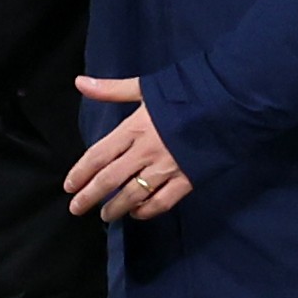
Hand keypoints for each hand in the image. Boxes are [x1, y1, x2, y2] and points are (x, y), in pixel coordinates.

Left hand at [65, 77, 193, 222]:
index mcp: (134, 128)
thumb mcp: (144, 88)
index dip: (80, 172)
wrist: (228, 103)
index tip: (69, 186)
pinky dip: (147, 211)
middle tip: (76, 208)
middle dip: (89, 196)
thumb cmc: (184, 94)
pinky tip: (137, 213)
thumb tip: (79, 82)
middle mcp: (146, 151)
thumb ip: (111, 90)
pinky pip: (162, 202)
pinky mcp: (187, 180)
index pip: (98, 155)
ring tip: (105, 215)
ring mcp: (167, 168)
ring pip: (133, 195)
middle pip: (110, 179)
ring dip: (116, 208)